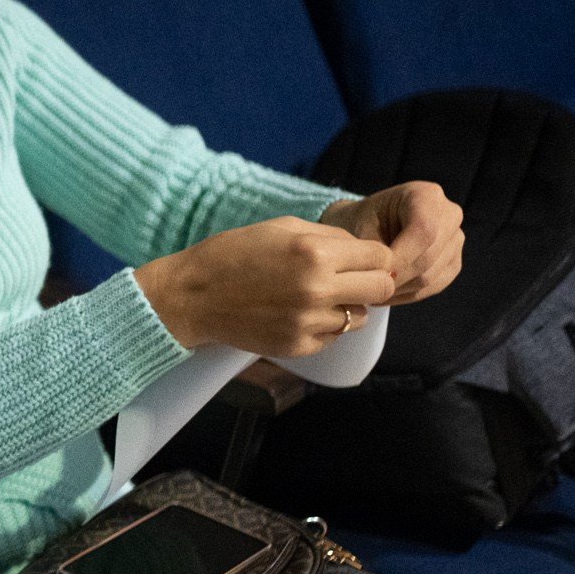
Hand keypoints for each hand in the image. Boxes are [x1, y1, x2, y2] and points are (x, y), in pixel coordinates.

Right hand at [135, 217, 398, 355]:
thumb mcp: (281, 227)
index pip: (382, 257)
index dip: (374, 256)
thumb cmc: (233, 254)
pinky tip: (296, 314)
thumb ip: (329, 236)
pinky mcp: (298, 346)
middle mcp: (318, 289)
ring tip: (316, 298)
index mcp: (315, 253)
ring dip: (347, 306)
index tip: (360, 259)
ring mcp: (309, 321)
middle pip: (382, 289)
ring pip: (359, 317)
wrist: (192, 297)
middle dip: (372, 281)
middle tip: (349, 279)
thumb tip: (366, 252)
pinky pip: (333, 336)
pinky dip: (323, 326)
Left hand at [319, 182, 462, 304]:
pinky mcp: (453, 261)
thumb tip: (386, 278)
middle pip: (429, 257)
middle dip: (398, 278)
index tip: (375, 274)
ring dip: (401, 289)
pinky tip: (387, 295)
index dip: (401, 258)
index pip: (424, 232)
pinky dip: (409, 294)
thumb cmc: (360, 222)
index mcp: (426, 195)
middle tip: (369, 290)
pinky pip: (436, 286)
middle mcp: (449, 214)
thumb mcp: (359, 228)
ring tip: (373, 293)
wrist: (368, 224)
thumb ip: (374, 250)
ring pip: (432, 275)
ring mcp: (455, 238)